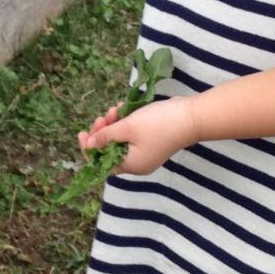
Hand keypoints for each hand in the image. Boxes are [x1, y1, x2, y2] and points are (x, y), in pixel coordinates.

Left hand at [78, 97, 200, 177]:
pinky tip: (123, 108)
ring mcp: (146, 152)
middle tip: (102, 117)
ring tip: (114, 109)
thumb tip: (88, 145)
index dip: (89, 150)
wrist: (191, 117)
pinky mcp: (153, 140)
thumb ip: (105, 137)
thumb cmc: (157, 124)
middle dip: (103, 132)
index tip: (83, 133)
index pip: (102, 164)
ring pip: (121, 140)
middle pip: (110, 150)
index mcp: (131, 166)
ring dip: (114, 124)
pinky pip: (132, 134)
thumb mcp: (127, 128)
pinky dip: (126, 122)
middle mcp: (138, 163)